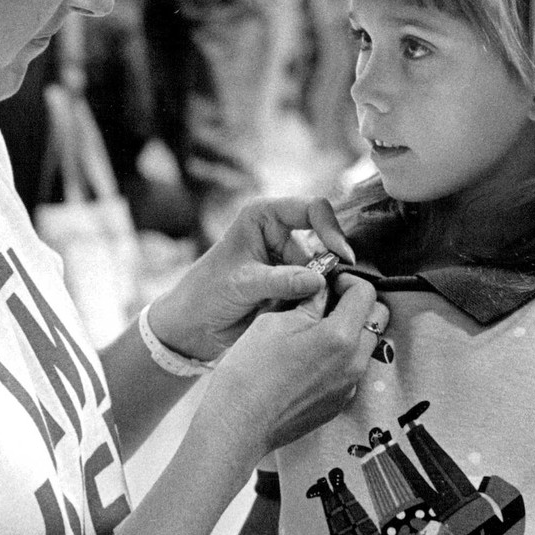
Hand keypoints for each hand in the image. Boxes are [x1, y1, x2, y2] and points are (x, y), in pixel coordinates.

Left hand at [147, 197, 355, 361]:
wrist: (192, 325)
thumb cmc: (207, 293)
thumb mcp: (242, 284)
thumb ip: (281, 281)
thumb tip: (320, 280)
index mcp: (264, 215)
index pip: (312, 209)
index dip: (331, 229)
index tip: (342, 257)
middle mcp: (279, 232)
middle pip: (323, 241)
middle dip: (328, 267)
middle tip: (332, 292)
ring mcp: (286, 258)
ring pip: (322, 269)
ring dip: (321, 288)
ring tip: (308, 308)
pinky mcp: (290, 282)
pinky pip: (315, 288)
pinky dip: (315, 300)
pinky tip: (307, 314)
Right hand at [198, 274, 387, 453]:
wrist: (239, 424)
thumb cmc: (250, 370)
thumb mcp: (275, 322)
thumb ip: (308, 301)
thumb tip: (323, 288)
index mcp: (340, 337)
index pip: (366, 293)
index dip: (347, 280)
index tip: (329, 283)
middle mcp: (354, 363)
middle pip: (378, 318)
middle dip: (358, 303)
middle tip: (328, 301)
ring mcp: (349, 386)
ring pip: (367, 345)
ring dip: (352, 330)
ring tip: (317, 330)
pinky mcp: (339, 403)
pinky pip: (353, 370)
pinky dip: (342, 356)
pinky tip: (311, 358)